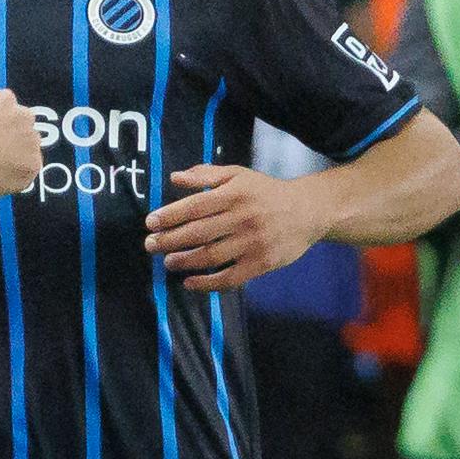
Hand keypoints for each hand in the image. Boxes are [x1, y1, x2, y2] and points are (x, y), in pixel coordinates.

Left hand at [144, 164, 329, 291]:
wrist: (309, 211)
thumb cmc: (265, 192)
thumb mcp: (237, 175)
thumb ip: (205, 175)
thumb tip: (174, 178)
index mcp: (234, 195)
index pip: (194, 207)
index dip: (169, 216)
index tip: (150, 223)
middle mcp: (242, 218)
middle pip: (198, 233)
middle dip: (169, 240)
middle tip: (150, 245)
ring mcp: (253, 243)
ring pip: (211, 256)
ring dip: (184, 261)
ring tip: (168, 261)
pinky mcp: (262, 263)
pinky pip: (230, 278)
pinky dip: (207, 283)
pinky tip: (190, 282)